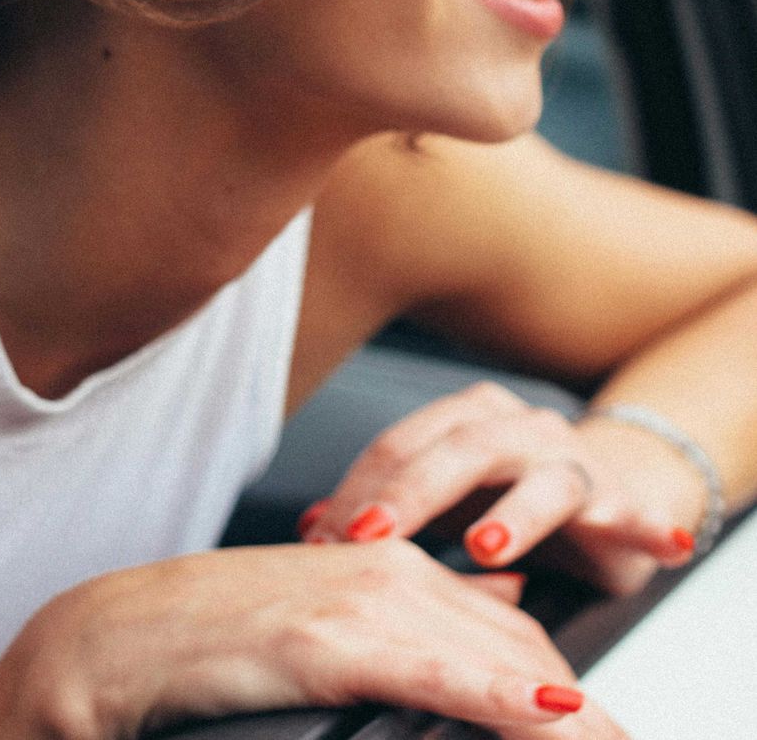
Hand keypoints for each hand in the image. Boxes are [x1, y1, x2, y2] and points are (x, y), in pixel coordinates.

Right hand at [0, 540, 628, 738]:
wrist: (118, 637)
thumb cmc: (210, 638)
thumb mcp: (320, 616)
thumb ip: (398, 615)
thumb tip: (480, 604)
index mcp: (386, 564)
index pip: (507, 622)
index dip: (557, 681)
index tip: (593, 725)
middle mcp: (386, 571)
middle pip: (517, 638)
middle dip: (573, 702)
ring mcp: (360, 601)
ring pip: (494, 652)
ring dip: (557, 705)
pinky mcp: (329, 640)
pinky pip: (438, 671)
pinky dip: (501, 695)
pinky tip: (546, 714)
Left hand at [297, 381, 701, 595]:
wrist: (610, 488)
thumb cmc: (512, 495)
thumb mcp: (442, 504)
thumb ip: (382, 512)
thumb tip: (307, 531)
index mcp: (465, 418)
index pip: (400, 445)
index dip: (358, 491)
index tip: (321, 538)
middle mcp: (517, 427)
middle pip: (458, 450)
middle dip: (411, 494)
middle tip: (370, 536)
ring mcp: (572, 459)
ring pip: (541, 478)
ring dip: (515, 513)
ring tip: (485, 547)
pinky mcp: (622, 501)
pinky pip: (633, 513)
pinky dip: (648, 527)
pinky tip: (657, 545)